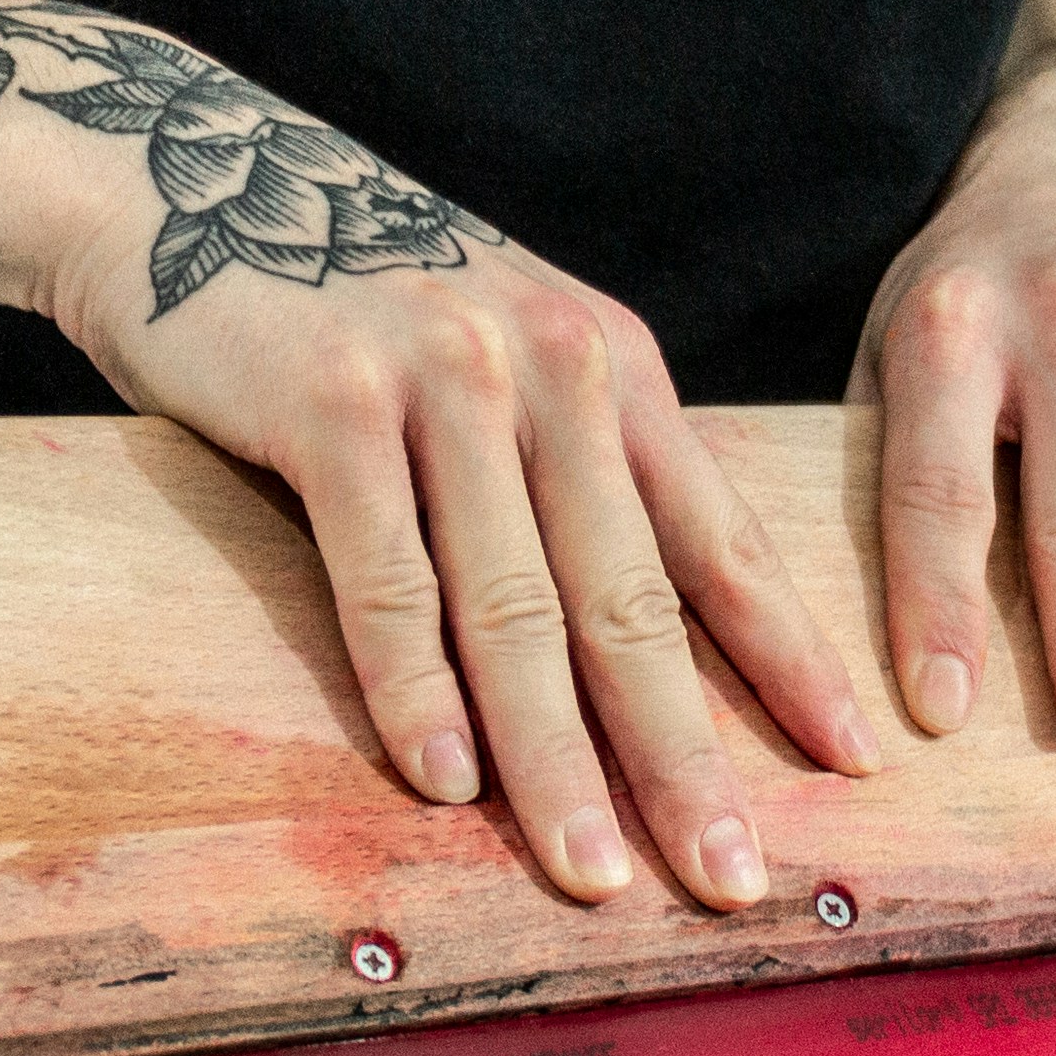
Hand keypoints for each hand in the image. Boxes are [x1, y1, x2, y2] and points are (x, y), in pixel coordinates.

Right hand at [41, 202, 883, 910]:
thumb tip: (654, 642)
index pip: (724, 541)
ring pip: (517, 608)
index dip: (791, 661)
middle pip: (633, 602)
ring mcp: (444, 381)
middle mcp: (551, 369)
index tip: (856, 765)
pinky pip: (385, 575)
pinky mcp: (330, 401)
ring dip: (557, 760)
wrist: (200, 176)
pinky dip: (413, 689)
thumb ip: (583, 469)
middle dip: (686, 756)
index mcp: (614, 367)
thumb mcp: (512, 354)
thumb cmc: (365, 302)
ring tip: (592, 874)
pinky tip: (443, 782)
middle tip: (732, 880)